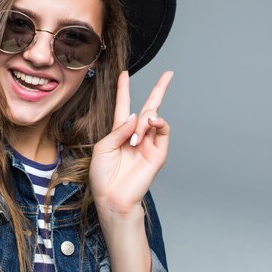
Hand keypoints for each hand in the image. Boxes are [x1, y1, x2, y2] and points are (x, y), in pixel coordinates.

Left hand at [89, 71, 172, 216]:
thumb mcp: (102, 148)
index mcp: (119, 132)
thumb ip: (118, 130)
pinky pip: (163, 130)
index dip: (124, 89)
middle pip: (149, 107)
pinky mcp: (158, 152)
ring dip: (144, 121)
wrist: (112, 197)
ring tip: (135, 138)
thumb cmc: (102, 176)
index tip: (124, 73)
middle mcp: (136, 134)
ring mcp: (149, 143)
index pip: (123, 105)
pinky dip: (158, 122)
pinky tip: (152, 122)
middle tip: (169, 74)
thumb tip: (136, 117)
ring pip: (152, 118)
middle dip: (159, 89)